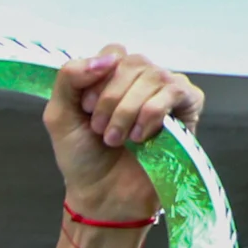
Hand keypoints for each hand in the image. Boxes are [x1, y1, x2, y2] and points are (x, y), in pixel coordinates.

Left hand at [48, 45, 204, 224]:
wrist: (103, 195)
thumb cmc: (83, 158)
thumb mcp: (59, 115)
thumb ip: (69, 78)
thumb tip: (107, 57)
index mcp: (114, 76)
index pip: (114, 52)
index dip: (96, 79)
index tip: (86, 110)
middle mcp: (143, 78)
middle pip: (133, 62)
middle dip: (109, 100)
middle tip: (100, 130)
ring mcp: (167, 90)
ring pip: (153, 76)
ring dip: (126, 112)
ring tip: (116, 140)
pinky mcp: (188, 106)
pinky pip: (175, 91)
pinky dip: (151, 114)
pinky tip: (141, 137)